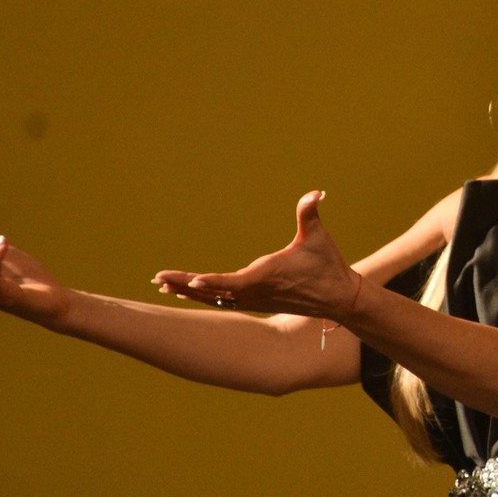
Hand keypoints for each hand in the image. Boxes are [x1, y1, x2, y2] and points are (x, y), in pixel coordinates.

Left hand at [153, 191, 362, 320]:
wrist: (339, 298)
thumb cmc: (327, 265)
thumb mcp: (318, 237)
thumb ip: (310, 213)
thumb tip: (316, 193)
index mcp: (267, 276)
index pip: (233, 282)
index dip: (213, 281)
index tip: (192, 280)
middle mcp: (256, 291)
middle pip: (214, 292)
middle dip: (185, 284)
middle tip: (158, 279)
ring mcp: (255, 300)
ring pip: (215, 299)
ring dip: (190, 291)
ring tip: (165, 285)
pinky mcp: (256, 303)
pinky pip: (222, 301)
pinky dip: (203, 295)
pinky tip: (189, 291)